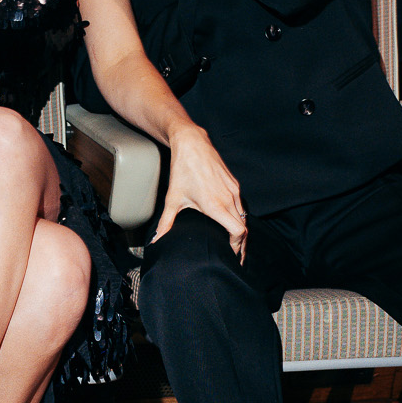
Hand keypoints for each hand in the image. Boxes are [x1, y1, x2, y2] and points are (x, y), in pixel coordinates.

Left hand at [154, 126, 246, 260]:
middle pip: (244, 228)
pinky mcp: (234, 184)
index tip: (230, 256)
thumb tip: (156, 240)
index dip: (236, 247)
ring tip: (235, 244)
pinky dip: (240, 217)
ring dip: (241, 231)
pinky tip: (233, 223)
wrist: (193, 144)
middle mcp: (229, 199)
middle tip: (235, 258)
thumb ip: (166, 222)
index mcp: (216, 205)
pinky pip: (241, 205)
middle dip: (241, 245)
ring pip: (244, 216)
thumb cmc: (182, 170)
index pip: (238, 232)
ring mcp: (234, 190)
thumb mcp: (173, 199)